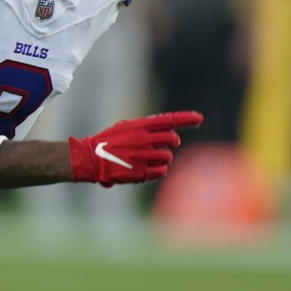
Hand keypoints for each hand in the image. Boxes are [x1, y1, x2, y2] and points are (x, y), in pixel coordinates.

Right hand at [68, 111, 202, 186]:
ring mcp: (142, 156)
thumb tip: (169, 130)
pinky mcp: (141, 172)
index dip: (186, 119)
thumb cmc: (107, 142)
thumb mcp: (125, 127)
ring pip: (167, 157)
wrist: (90, 159)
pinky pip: (161, 171)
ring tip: (147, 158)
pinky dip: (158, 170)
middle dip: (171, 142)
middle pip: (172, 140)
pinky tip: (146, 168)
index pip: (168, 120)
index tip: (199, 119)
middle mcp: (143, 140)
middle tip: (162, 145)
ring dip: (162, 158)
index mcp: (139, 126)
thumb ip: (146, 128)